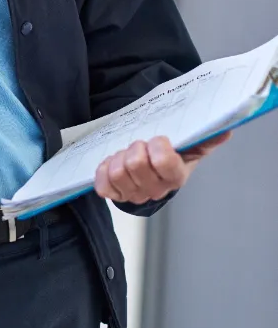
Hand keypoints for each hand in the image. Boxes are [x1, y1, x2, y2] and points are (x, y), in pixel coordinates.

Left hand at [94, 131, 231, 204]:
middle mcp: (155, 189)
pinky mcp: (115, 195)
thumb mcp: (191, 144)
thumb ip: (206, 138)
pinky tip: (113, 163)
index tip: (158, 138)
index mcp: (176, 176)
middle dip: (135, 147)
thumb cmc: (173, 154)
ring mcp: (134, 194)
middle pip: (136, 165)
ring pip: (117, 173)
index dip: (157, 146)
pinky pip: (103, 186)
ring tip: (126, 153)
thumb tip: (225, 132)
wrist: (152, 169)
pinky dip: (103, 170)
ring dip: (119, 157)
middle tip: (140, 144)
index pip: (165, 162)